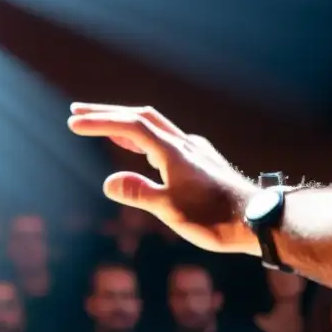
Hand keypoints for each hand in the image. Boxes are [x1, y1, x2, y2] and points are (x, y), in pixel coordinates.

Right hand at [68, 104, 261, 254]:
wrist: (258, 220)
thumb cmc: (214, 218)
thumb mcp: (171, 210)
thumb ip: (139, 193)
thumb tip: (108, 182)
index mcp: (173, 151)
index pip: (130, 126)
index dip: (100, 122)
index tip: (73, 123)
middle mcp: (184, 144)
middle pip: (140, 117)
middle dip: (107, 112)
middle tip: (77, 111)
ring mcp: (194, 151)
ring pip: (154, 126)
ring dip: (124, 122)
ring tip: (101, 124)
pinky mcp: (200, 161)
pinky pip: (164, 139)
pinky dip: (142, 136)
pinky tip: (139, 147)